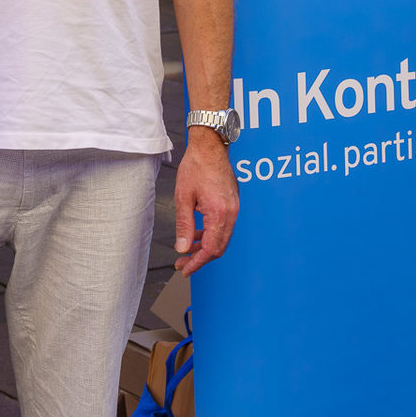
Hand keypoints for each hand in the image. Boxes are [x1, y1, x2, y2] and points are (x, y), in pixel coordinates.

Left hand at [173, 129, 238, 276]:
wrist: (210, 146)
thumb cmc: (196, 167)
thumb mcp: (183, 197)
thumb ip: (184, 226)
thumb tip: (182, 248)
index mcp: (219, 213)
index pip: (211, 249)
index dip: (197, 263)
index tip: (185, 269)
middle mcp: (231, 213)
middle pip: (219, 247)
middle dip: (200, 258)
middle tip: (182, 262)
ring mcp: (234, 208)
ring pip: (222, 238)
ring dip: (205, 247)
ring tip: (186, 250)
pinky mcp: (232, 204)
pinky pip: (224, 227)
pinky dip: (210, 235)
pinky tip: (197, 234)